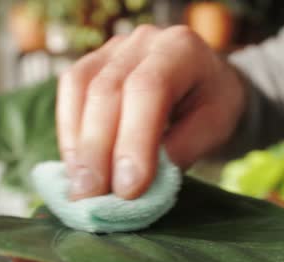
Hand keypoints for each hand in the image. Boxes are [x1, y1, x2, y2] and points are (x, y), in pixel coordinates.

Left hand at [15, 207, 283, 261]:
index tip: (34, 256)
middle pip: (136, 260)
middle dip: (80, 246)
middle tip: (23, 228)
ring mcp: (229, 252)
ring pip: (156, 236)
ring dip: (109, 221)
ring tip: (59, 202)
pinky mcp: (243, 235)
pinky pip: (184, 219)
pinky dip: (150, 208)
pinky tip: (126, 191)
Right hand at [57, 25, 246, 199]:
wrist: (204, 82)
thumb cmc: (211, 106)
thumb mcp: (214, 129)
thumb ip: (181, 150)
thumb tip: (137, 184)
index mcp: (182, 49)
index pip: (148, 89)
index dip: (133, 140)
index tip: (128, 189)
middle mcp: (143, 41)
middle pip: (107, 90)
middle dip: (98, 150)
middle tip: (93, 197)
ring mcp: (113, 48)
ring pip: (81, 88)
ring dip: (78, 144)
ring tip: (82, 187)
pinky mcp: (93, 63)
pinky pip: (69, 91)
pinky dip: (69, 132)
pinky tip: (76, 166)